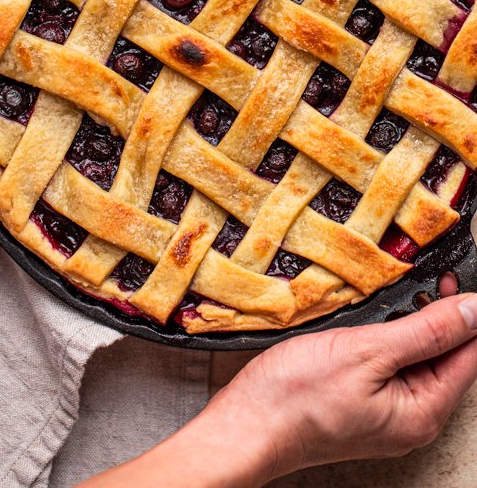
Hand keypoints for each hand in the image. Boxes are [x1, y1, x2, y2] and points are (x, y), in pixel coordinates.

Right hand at [82, 291, 476, 486]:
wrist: (246, 425)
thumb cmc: (297, 396)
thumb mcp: (368, 351)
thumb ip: (427, 331)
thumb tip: (474, 310)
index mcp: (424, 411)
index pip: (470, 355)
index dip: (468, 313)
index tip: (456, 275)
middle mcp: (413, 418)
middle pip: (449, 358)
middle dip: (443, 315)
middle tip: (430, 275)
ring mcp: (388, 413)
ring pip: (420, 359)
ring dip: (416, 323)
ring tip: (400, 291)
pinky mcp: (364, 404)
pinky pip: (394, 367)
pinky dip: (391, 337)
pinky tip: (376, 317)